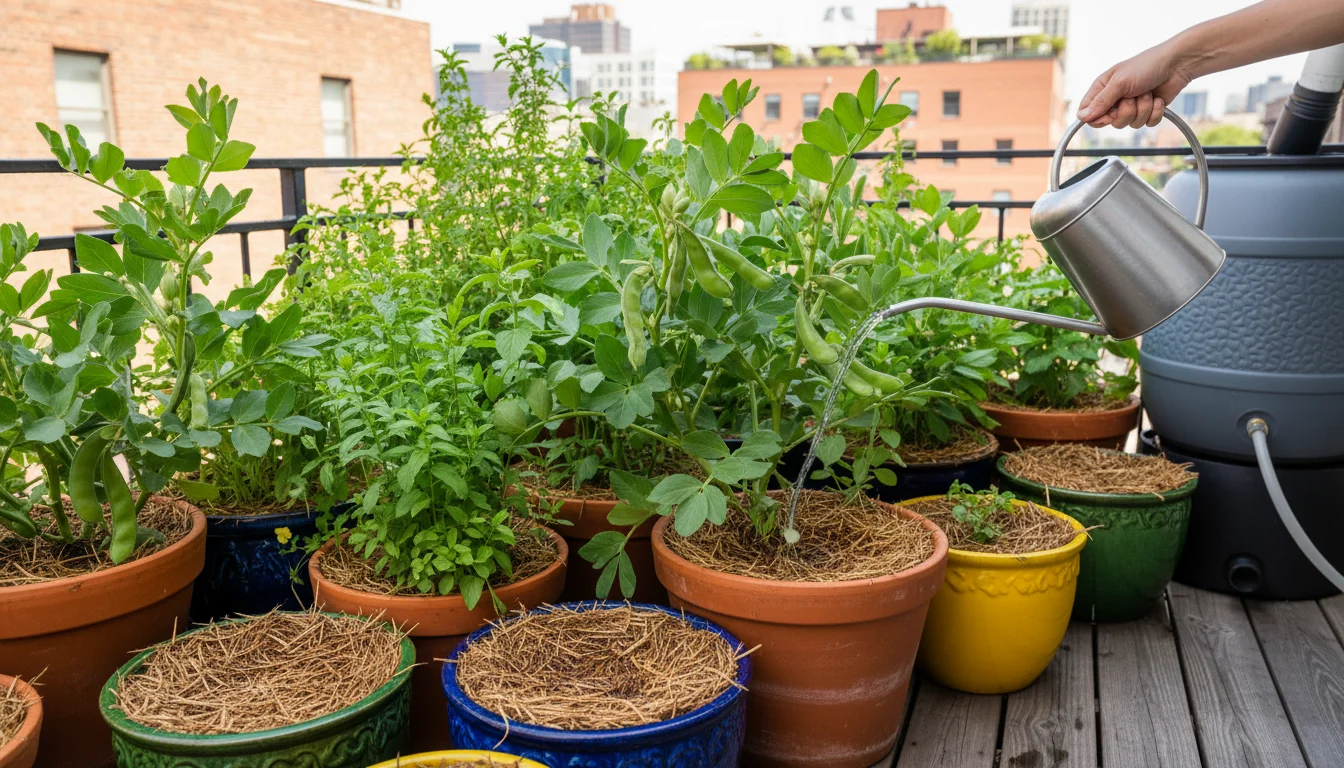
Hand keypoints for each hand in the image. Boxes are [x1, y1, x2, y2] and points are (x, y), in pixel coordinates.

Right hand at [1077, 45, 1192, 128]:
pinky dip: (1154, 112)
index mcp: (1103, 89)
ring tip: (1148, 93)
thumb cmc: (1146, 66)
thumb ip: (1100, 101)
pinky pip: (1146, 124)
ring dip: (1143, 109)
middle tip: (1132, 97)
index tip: (1109, 114)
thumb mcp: (1119, 83)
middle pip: (1111, 122)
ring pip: (1130, 124)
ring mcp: (1132, 106)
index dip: (1097, 118)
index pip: (1088, 113)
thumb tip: (1081, 117)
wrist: (1177, 65)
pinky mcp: (1148, 111)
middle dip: (1126, 112)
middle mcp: (1116, 99)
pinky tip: (1158, 99)